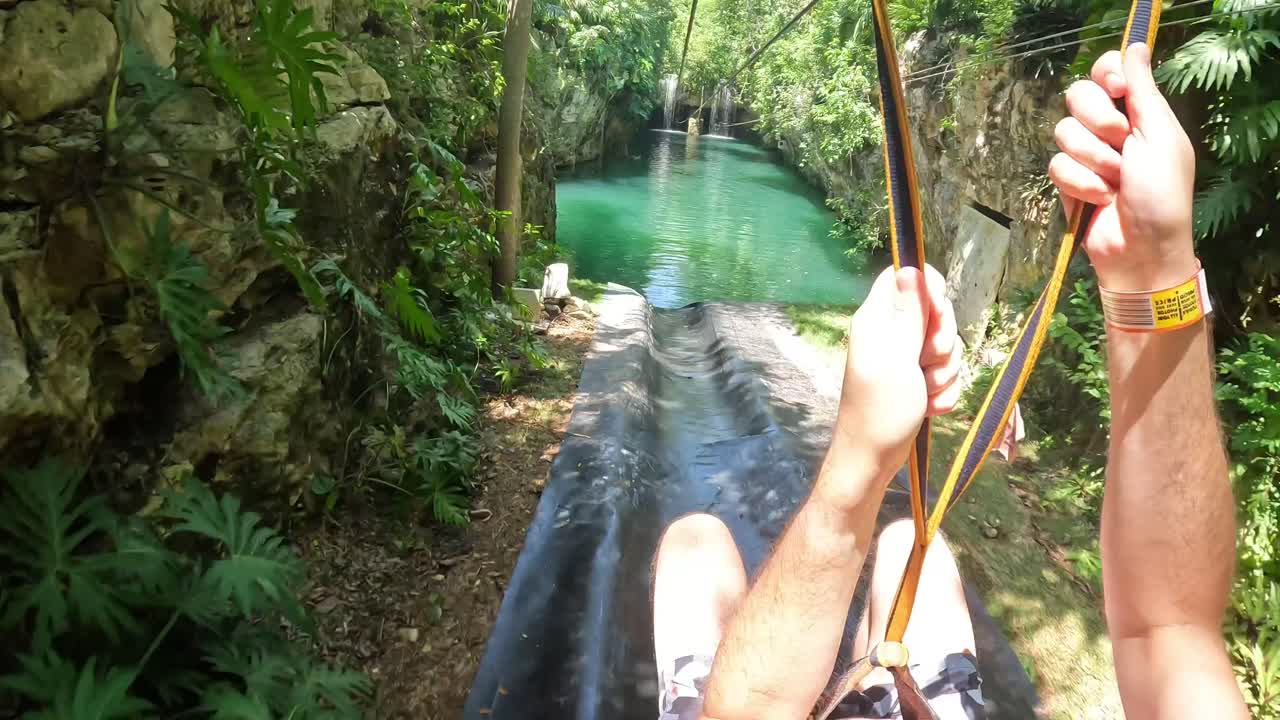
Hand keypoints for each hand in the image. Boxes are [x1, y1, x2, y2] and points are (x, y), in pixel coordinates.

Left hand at [834, 264, 960, 475]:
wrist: (873, 459)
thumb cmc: (880, 409)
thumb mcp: (897, 356)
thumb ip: (907, 312)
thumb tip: (907, 265)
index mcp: (878, 318)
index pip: (906, 276)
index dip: (929, 289)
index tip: (937, 315)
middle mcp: (891, 333)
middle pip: (935, 311)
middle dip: (943, 341)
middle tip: (926, 362)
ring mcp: (905, 358)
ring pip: (946, 346)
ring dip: (944, 373)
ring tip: (924, 392)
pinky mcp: (917, 381)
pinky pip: (946, 374)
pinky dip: (943, 393)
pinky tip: (929, 408)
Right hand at [1050, 43, 1197, 291]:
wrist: (1140, 249)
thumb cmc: (1161, 195)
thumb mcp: (1160, 137)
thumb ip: (1143, 91)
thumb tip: (1136, 46)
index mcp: (1138, 112)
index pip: (1108, 71)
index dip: (1106, 75)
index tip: (1118, 92)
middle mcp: (1109, 128)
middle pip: (1078, 95)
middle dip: (1098, 120)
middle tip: (1120, 142)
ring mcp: (1086, 154)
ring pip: (1063, 131)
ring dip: (1092, 159)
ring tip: (1115, 182)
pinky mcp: (1067, 180)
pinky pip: (1056, 165)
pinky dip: (1079, 184)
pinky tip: (1098, 199)